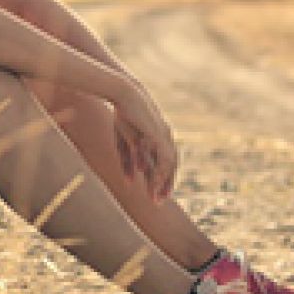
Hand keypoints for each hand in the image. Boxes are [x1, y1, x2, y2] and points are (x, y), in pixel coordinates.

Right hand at [110, 85, 176, 200]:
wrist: (123, 93)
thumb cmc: (123, 113)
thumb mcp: (124, 141)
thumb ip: (128, 161)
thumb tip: (131, 182)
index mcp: (159, 138)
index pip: (165, 162)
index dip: (161, 179)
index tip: (156, 194)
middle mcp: (166, 138)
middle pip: (170, 166)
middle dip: (165, 185)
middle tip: (158, 201)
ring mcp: (165, 136)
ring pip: (169, 165)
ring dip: (163, 182)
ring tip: (155, 197)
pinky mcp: (160, 134)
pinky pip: (164, 158)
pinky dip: (160, 172)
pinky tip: (154, 183)